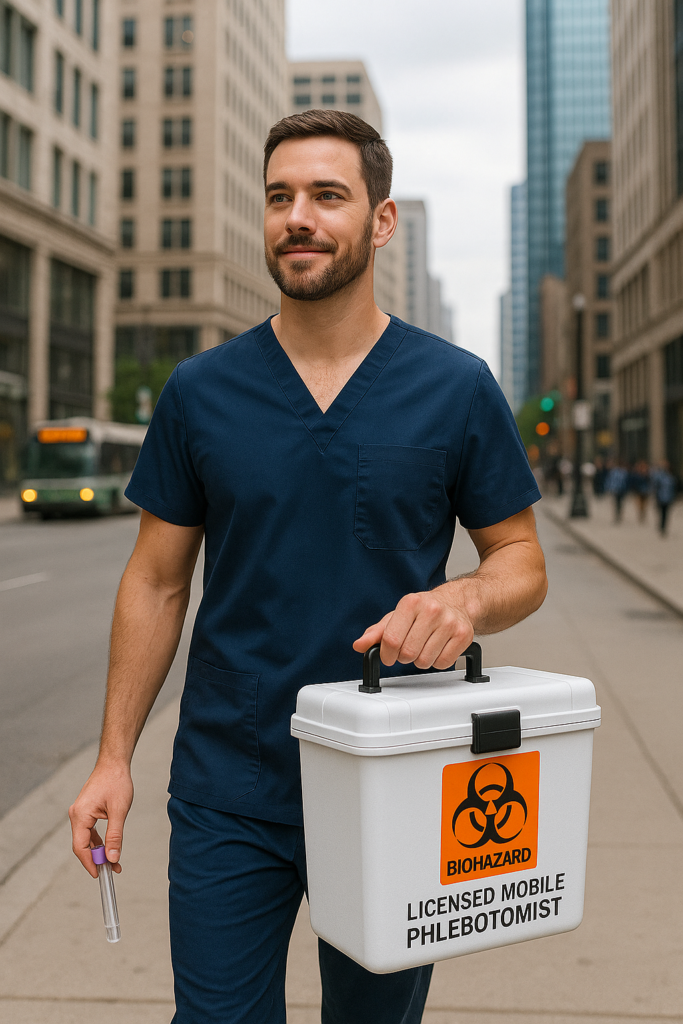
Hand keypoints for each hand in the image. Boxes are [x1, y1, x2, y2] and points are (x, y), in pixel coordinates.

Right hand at [68, 762, 133, 876]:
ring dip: (99, 851)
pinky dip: (98, 841)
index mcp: (80, 816)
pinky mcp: (87, 811)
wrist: (114, 763)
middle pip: (82, 845)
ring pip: (86, 839)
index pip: (80, 847)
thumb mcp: (119, 811)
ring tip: (114, 862)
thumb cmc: (116, 782)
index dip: (89, 863)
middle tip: (112, 870)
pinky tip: (108, 847)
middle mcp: (76, 815)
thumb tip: (112, 858)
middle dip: (96, 859)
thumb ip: (115, 836)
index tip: (99, 875)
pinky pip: (89, 831)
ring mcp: (80, 813)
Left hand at [353, 585, 474, 669]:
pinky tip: (437, 648)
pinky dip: (437, 661)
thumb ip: (376, 633)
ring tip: (424, 646)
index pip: (391, 639)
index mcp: (410, 602)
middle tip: (409, 647)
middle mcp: (431, 610)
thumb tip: (359, 645)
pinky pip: (443, 663)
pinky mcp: (464, 634)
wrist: (455, 602)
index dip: (386, 654)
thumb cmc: (422, 610)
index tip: (388, 655)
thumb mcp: (396, 617)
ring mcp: (449, 622)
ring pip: (425, 661)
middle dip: (404, 657)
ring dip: (420, 660)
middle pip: (408, 653)